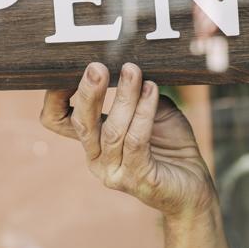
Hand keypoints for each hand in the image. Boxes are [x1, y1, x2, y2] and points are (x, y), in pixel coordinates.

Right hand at [40, 62, 216, 219]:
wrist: (194, 186)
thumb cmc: (170, 145)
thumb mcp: (151, 110)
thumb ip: (135, 91)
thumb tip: (129, 61)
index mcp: (92, 140)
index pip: (57, 119)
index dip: (55, 96)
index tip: (68, 68)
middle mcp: (96, 158)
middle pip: (80, 123)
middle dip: (88, 93)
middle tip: (97, 67)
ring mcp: (114, 172)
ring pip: (112, 130)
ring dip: (124, 96)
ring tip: (133, 71)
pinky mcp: (138, 178)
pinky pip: (137, 140)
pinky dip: (144, 112)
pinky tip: (152, 90)